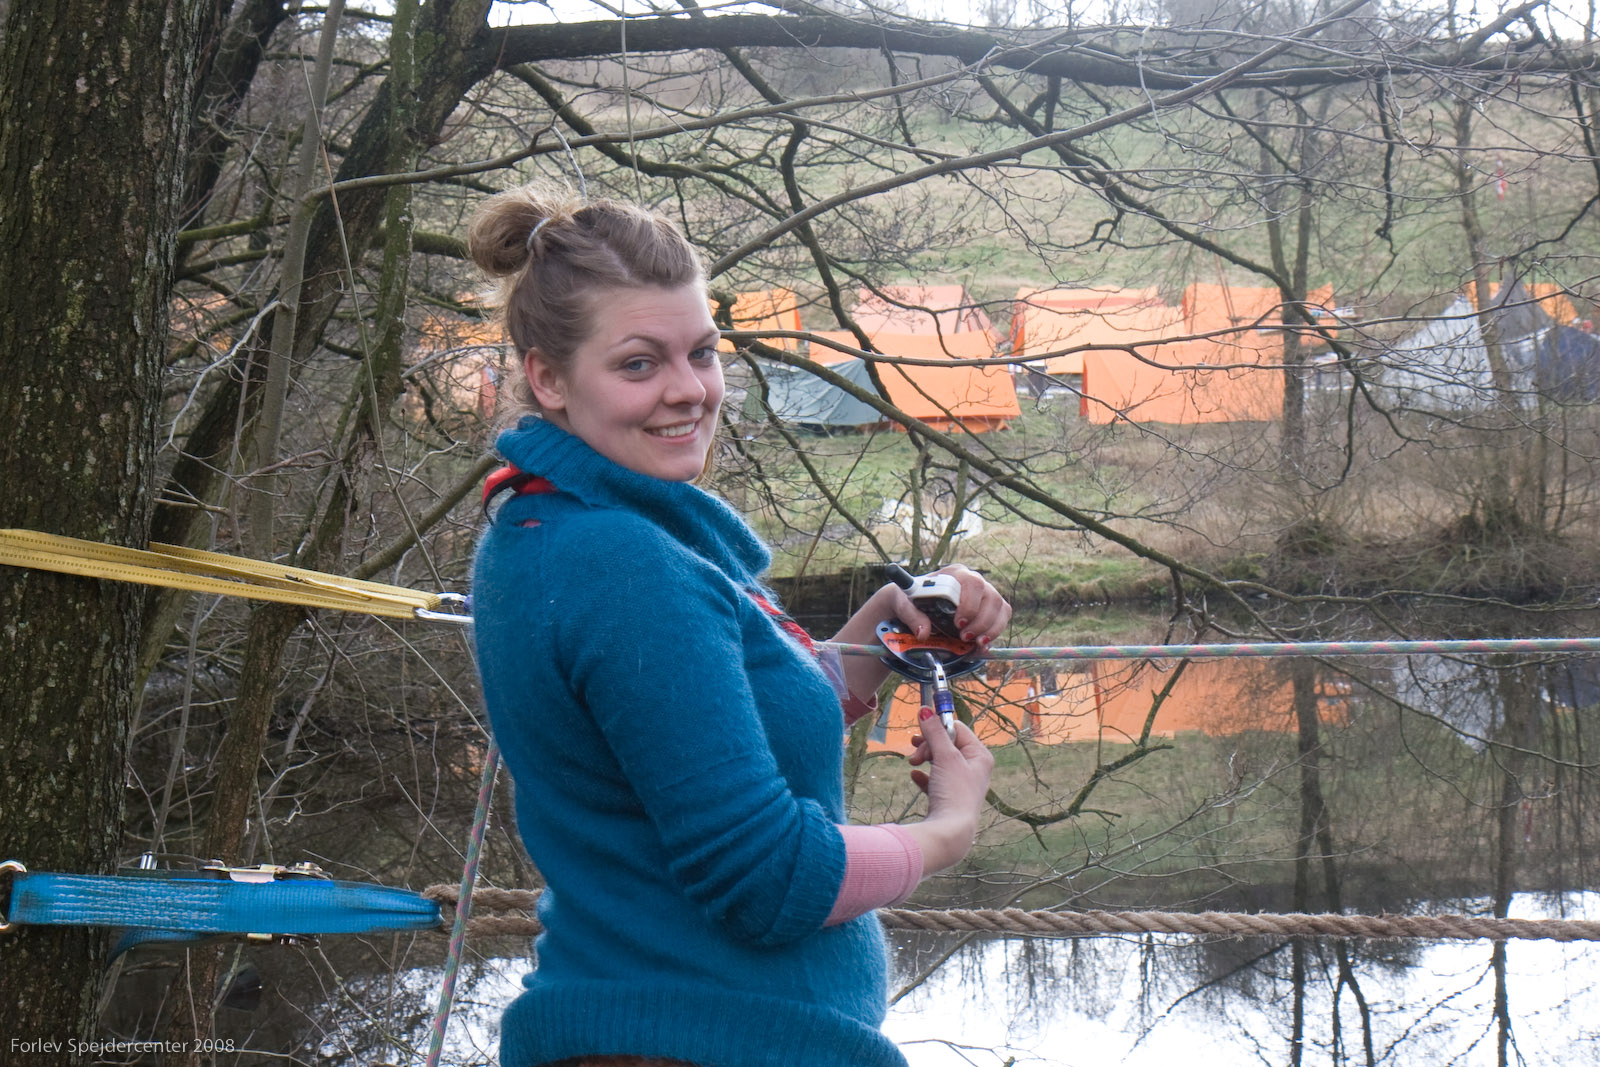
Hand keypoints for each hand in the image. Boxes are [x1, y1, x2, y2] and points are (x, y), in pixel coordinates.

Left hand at [888, 563, 1012, 646]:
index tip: (958, 623)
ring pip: (1000, 608)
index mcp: (954, 574)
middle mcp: (974, 580)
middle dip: (980, 621)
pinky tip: (980, 644)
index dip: (970, 604)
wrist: (917, 605)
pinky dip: (994, 633)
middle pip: (991, 596)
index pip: (972, 582)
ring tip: (974, 643)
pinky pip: (1002, 618)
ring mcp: (985, 593)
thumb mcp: (904, 604)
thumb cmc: (912, 600)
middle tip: (964, 637)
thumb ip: (912, 616)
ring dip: (990, 629)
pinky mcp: (991, 608)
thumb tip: (923, 633)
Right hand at [902, 707, 993, 872]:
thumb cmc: (954, 793)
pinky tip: (915, 777)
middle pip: (947, 744)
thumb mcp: (944, 756)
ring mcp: (962, 785)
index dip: (937, 728)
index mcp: (980, 756)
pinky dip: (924, 776)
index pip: (957, 729)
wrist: (950, 833)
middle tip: (914, 750)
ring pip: (939, 760)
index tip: (920, 730)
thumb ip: (934, 732)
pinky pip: (934, 779)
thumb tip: (925, 709)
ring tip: (912, 763)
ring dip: (924, 758)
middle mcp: (975, 769)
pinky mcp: (949, 798)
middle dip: (928, 745)